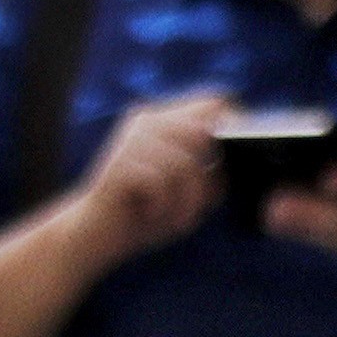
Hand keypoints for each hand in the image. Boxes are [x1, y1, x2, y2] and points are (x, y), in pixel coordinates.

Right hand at [67, 95, 231, 266]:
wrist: (96, 234)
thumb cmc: (149, 213)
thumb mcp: (193, 194)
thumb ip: (214, 173)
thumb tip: (240, 160)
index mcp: (167, 122)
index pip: (213, 102)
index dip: (233, 124)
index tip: (237, 156)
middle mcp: (147, 121)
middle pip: (202, 136)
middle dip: (206, 180)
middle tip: (194, 210)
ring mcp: (130, 138)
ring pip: (184, 163)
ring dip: (186, 201)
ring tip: (175, 220)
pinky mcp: (118, 161)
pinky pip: (159, 181)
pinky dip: (164, 206)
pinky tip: (151, 214)